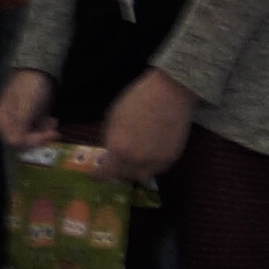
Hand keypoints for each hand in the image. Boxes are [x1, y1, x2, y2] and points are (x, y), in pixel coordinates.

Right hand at [0, 69, 58, 149]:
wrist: (38, 68)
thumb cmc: (30, 86)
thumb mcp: (26, 107)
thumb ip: (20, 126)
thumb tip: (15, 143)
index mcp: (0, 120)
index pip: (14, 140)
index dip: (31, 141)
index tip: (47, 136)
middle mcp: (5, 123)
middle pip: (22, 140)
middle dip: (39, 137)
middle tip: (54, 131)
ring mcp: (16, 120)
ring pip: (29, 136)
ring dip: (43, 132)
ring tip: (54, 123)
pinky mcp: (26, 117)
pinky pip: (33, 129)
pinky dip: (43, 128)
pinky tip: (51, 120)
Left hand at [99, 69, 194, 183]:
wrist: (169, 92)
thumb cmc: (137, 98)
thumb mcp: (113, 117)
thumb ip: (110, 139)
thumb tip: (107, 153)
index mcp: (118, 150)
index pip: (104, 174)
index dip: (98, 174)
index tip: (97, 172)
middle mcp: (136, 161)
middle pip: (123, 176)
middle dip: (118, 169)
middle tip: (119, 160)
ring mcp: (155, 162)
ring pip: (142, 175)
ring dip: (136, 169)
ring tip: (136, 156)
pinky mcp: (171, 159)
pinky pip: (157, 169)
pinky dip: (152, 164)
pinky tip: (151, 151)